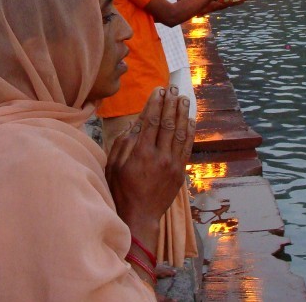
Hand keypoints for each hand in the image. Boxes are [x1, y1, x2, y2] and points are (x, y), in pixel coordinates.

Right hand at [106, 86, 194, 244]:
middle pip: (168, 123)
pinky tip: (191, 120)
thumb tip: (135, 123)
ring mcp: (172, 164)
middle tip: (173, 89)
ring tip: (184, 99)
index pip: (150, 121)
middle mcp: (160, 156)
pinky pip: (187, 147)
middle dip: (170, 103)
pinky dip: (190, 132)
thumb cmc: (121, 189)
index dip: (155, 103)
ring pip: (180, 133)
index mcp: (141, 153)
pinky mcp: (180, 172)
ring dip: (183, 113)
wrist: (139, 216)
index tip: (158, 90)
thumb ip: (124, 143)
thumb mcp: (114, 165)